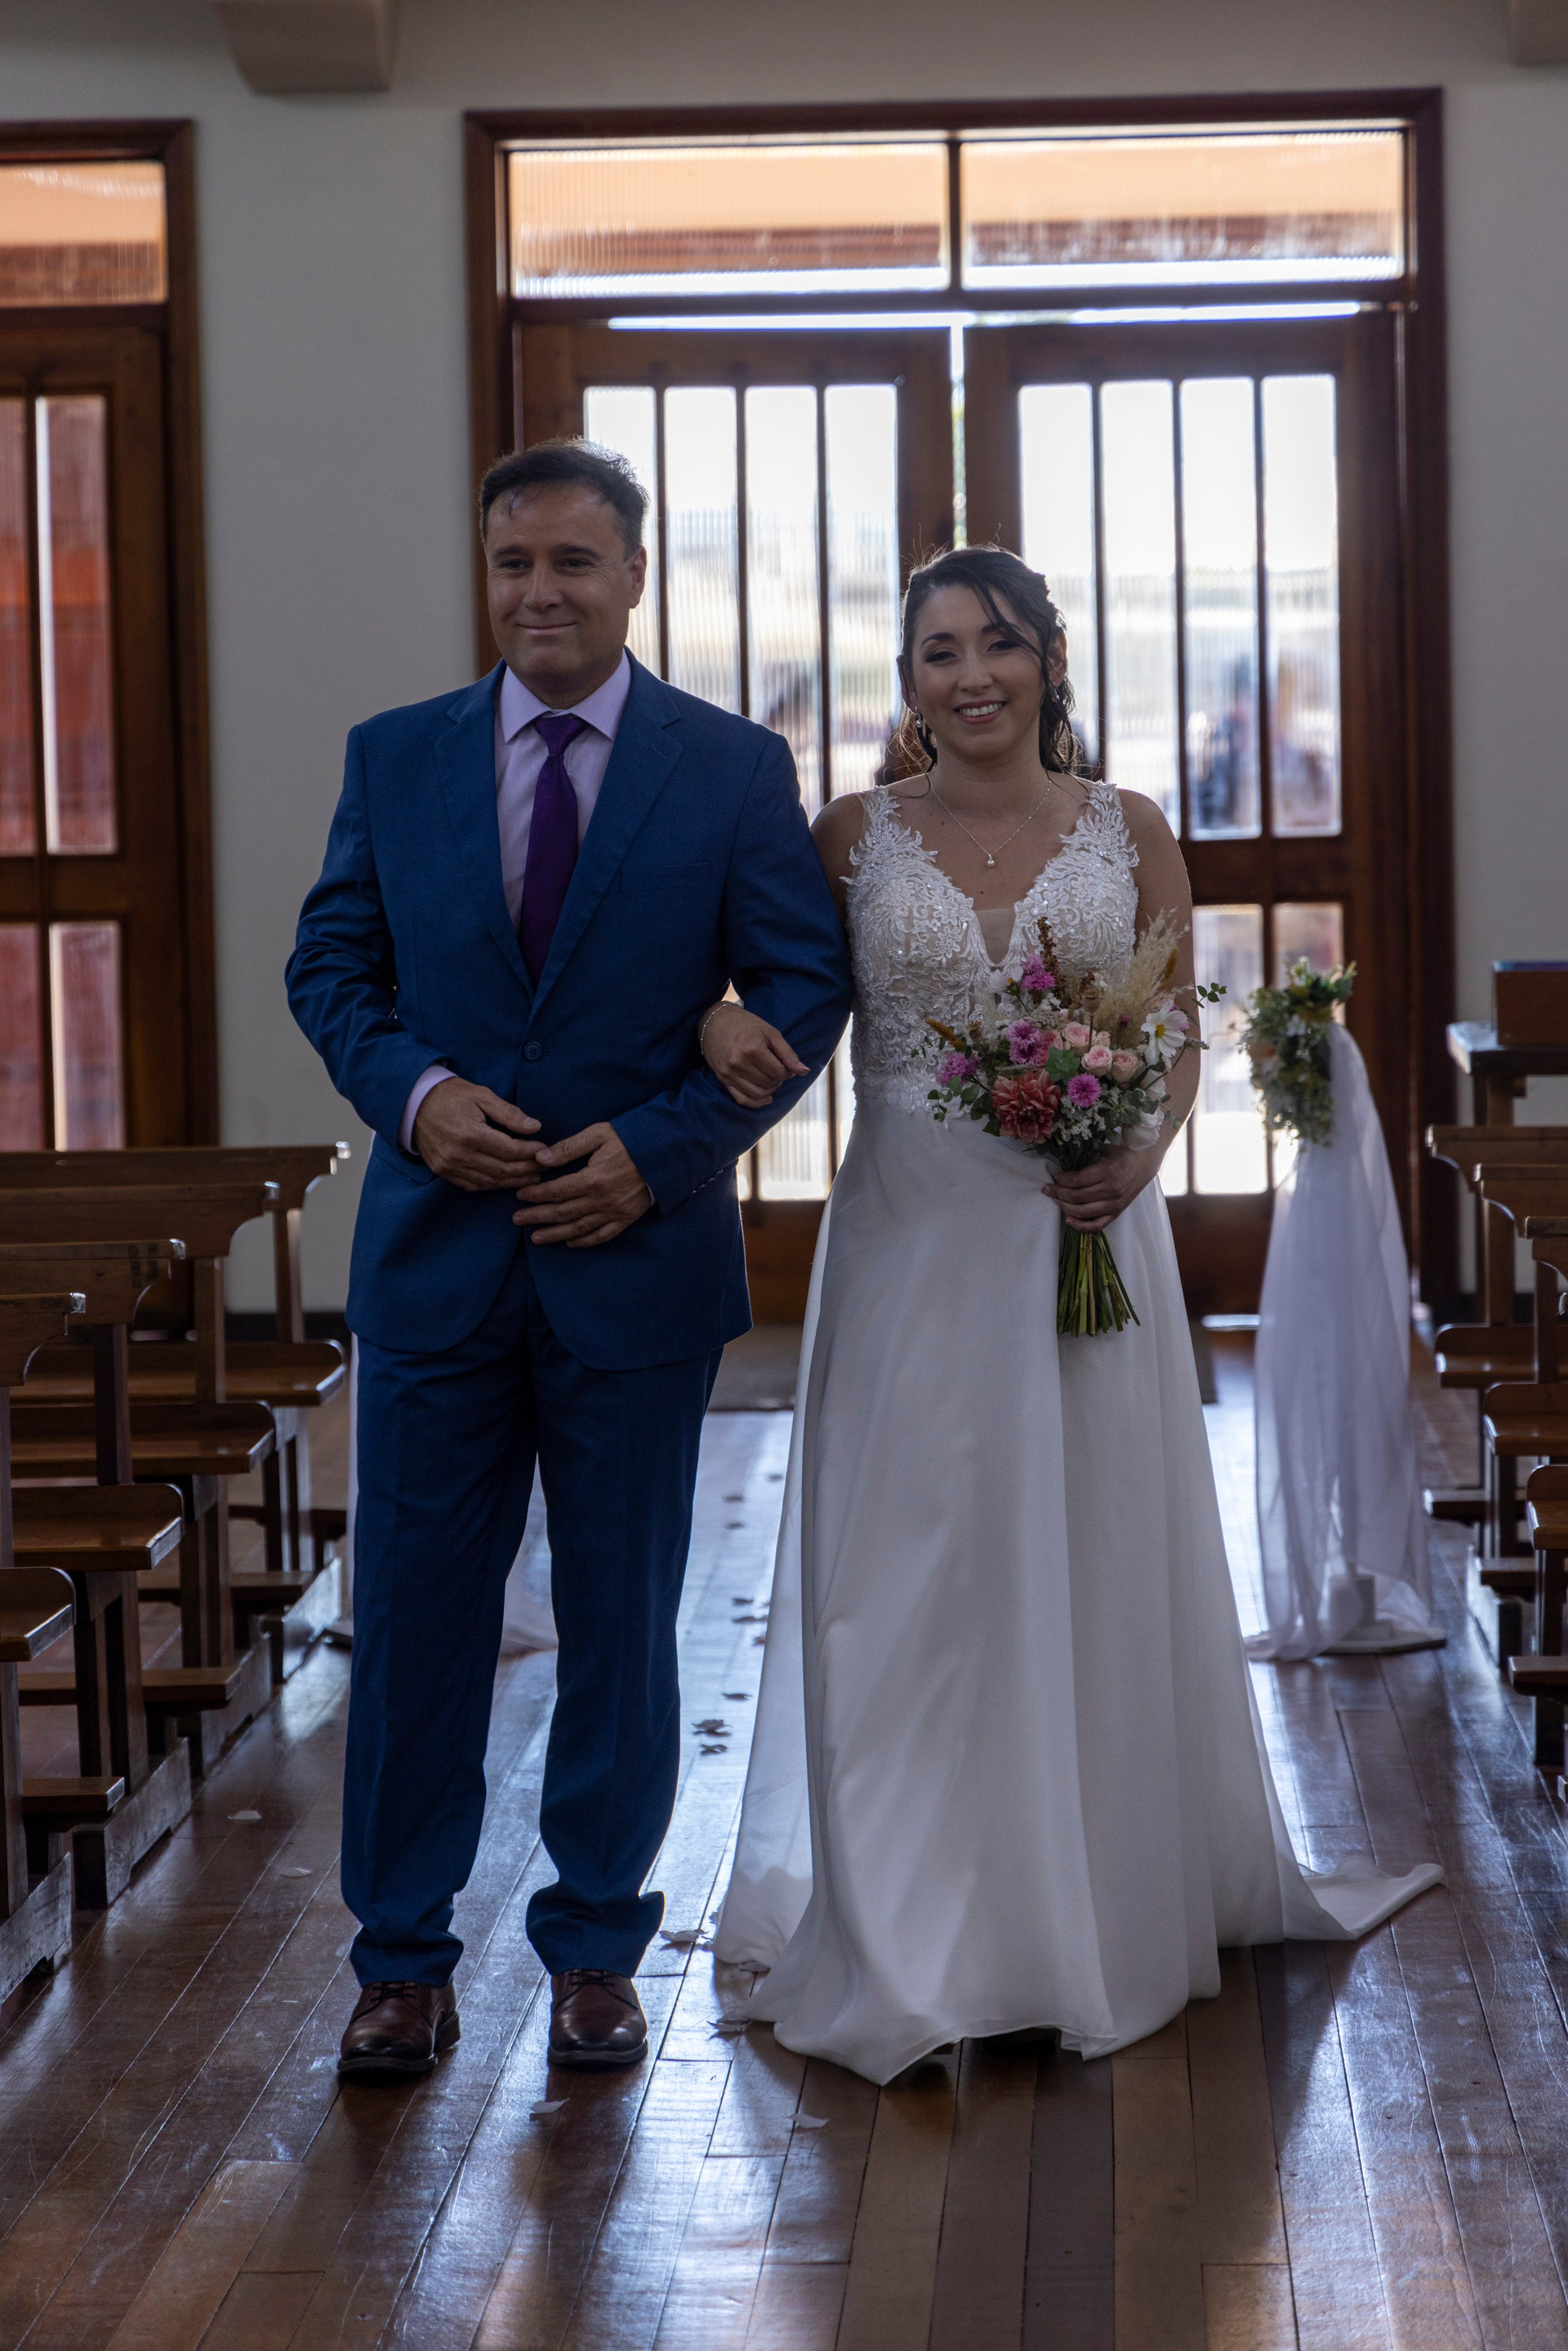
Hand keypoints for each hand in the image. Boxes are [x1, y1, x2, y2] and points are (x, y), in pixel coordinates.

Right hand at [413, 1077, 544, 1190]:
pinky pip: (474, 1186)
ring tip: (533, 1177)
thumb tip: (535, 1127)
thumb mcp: (481, 1095)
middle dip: (527, 1170)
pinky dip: (494, 1186)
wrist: (414, 1104)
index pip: (509, 1150)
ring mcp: (449, 1166)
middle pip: (502, 1169)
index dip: (530, 1152)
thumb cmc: (451, 1096)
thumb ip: (509, 1113)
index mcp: (469, 1133)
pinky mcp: (444, 1173)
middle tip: (545, 1166)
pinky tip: (509, 1182)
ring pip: (490, 1182)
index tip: (544, 1150)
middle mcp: (459, 1154)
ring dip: (514, 1182)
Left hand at [512, 1122, 652, 1247]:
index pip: (556, 1191)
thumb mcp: (598, 1134)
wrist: (665, 1153)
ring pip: (578, 1228)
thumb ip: (568, 1147)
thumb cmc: (630, 1140)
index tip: (519, 1195)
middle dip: (537, 1217)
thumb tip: (541, 1158)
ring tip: (535, 1238)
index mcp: (592, 1178)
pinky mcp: (626, 1219)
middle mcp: (601, 1200)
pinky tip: (569, 1243)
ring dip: (554, 1235)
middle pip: (562, 1213)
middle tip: (517, 1220)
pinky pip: (601, 1236)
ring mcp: (614, 1212)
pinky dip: (584, 1242)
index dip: (535, 1195)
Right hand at [700, 1002, 808, 1107]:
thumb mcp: (770, 1033)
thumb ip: (788, 1053)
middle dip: (779, 1079)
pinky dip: (756, 1102)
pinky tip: (766, 1098)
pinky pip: (742, 1099)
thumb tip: (804, 1071)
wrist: (715, 1021)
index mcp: (752, 1048)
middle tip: (778, 1069)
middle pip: (769, 1083)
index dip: (788, 1072)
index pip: (779, 1072)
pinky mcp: (723, 1079)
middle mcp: (739, 1063)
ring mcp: (729, 1073)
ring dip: (770, 1090)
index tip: (786, 1066)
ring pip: (758, 1093)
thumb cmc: (746, 1024)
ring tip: (771, 1078)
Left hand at [1044, 1146, 1159, 1233]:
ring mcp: (1115, 1204)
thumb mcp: (1103, 1151)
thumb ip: (1084, 1160)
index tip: (1055, 1175)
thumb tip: (1061, 1168)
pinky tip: (1068, 1219)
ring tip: (1054, 1200)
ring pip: (1083, 1211)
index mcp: (1107, 1171)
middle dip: (1058, 1192)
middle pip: (1077, 1196)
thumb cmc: (1120, 1154)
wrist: (1143, 1163)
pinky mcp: (1117, 1213)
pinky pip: (1096, 1225)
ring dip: (1064, 1207)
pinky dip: (1081, 1225)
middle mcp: (1111, 1190)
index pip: (1077, 1180)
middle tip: (1047, 1188)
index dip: (1062, 1179)